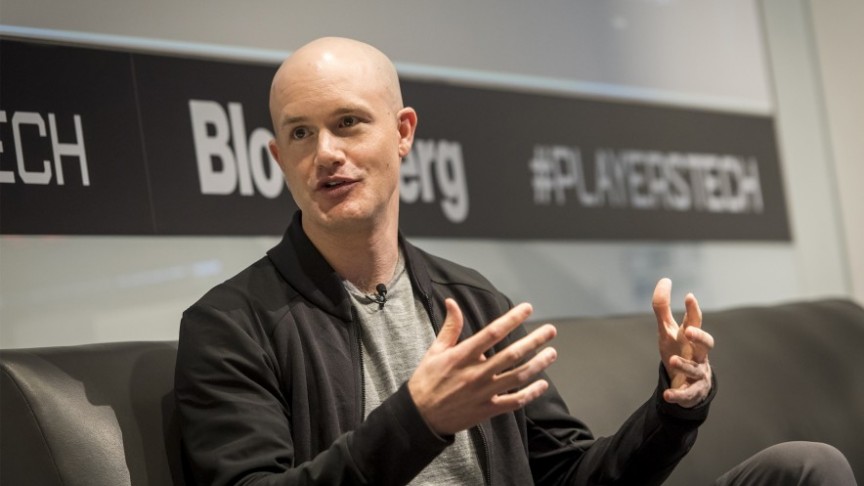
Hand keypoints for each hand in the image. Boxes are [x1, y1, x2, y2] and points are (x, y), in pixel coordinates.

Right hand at [407, 299, 557, 435]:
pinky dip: (530, 393)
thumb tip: (452, 302)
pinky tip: (542, 384)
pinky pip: (514, 402)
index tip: (527, 308)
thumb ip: (450, 327)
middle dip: (534, 340)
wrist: (420, 417)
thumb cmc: (427, 381)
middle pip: (512, 354)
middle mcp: (476, 373)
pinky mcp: (487, 410)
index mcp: (462, 356)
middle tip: (550, 330)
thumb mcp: (435, 351)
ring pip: (518, 377)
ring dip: (538, 364)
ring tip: (552, 353)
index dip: (511, 318)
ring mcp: (483, 393)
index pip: (492, 332)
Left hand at [652, 278, 713, 407]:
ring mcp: (697, 372)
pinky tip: (668, 395)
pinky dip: (678, 394)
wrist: (684, 381)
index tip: (689, 296)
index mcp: (691, 338)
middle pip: (706, 344)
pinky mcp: (692, 390)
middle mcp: (698, 354)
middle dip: (700, 337)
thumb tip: (665, 280)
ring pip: (696, 368)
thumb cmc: (678, 350)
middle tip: (689, 330)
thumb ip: (663, 306)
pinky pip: (687, 393)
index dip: (693, 309)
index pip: (695, 321)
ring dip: (684, 364)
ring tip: (672, 360)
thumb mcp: (667, 330)